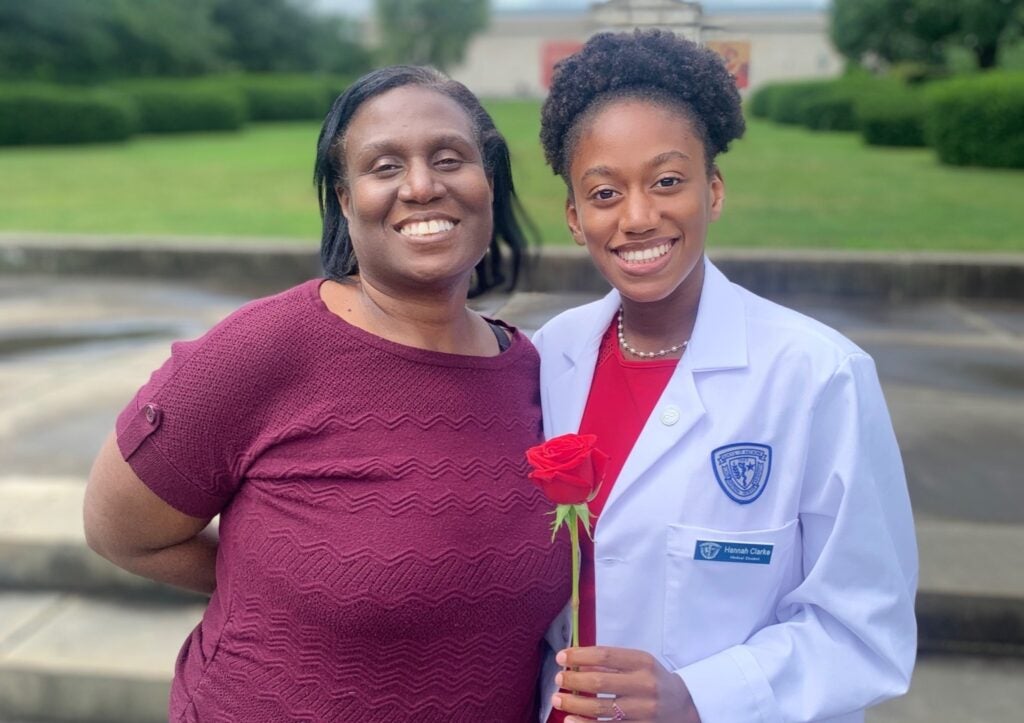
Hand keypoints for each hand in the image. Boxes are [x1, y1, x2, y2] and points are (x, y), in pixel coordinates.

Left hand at [551, 646, 700, 722]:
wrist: (684, 708)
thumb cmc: (653, 681)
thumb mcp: (638, 664)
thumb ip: (611, 663)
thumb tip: (575, 664)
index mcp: (643, 663)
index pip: (605, 656)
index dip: (578, 656)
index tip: (561, 658)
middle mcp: (644, 686)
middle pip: (599, 683)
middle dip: (573, 681)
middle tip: (558, 680)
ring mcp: (643, 712)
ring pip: (600, 709)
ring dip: (574, 704)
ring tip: (557, 700)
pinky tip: (570, 721)